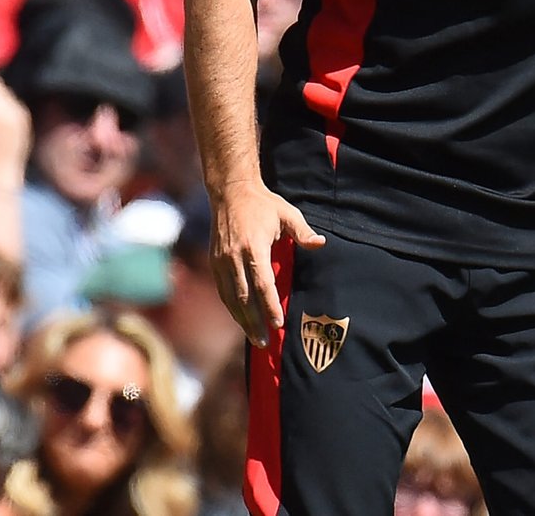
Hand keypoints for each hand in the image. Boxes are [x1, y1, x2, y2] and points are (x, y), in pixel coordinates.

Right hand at [209, 181, 325, 347]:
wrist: (230, 192)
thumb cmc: (263, 204)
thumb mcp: (287, 213)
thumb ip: (303, 232)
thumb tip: (320, 244)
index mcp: (253, 246)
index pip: (262, 283)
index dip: (269, 305)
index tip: (277, 323)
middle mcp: (233, 257)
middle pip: (244, 297)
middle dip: (254, 321)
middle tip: (264, 342)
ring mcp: (221, 260)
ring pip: (230, 297)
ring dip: (241, 319)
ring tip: (254, 337)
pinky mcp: (214, 261)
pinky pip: (222, 290)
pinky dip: (231, 307)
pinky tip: (240, 318)